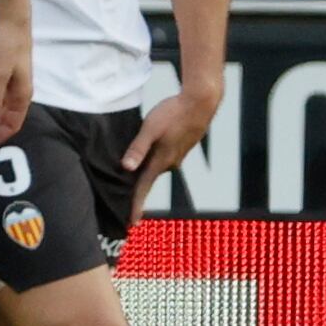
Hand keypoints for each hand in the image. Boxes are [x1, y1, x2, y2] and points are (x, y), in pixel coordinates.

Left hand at [123, 76, 221, 219]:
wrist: (201, 103)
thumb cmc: (174, 113)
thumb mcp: (150, 128)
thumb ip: (138, 148)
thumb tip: (127, 168)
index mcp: (161, 161)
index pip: (144, 188)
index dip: (135, 205)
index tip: (130, 222)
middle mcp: (170, 163)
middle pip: (148, 181)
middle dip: (136, 193)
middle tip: (124, 205)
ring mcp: (177, 156)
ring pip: (155, 169)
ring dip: (143, 177)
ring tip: (129, 183)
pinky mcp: (180, 147)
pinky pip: (162, 160)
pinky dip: (151, 164)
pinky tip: (144, 161)